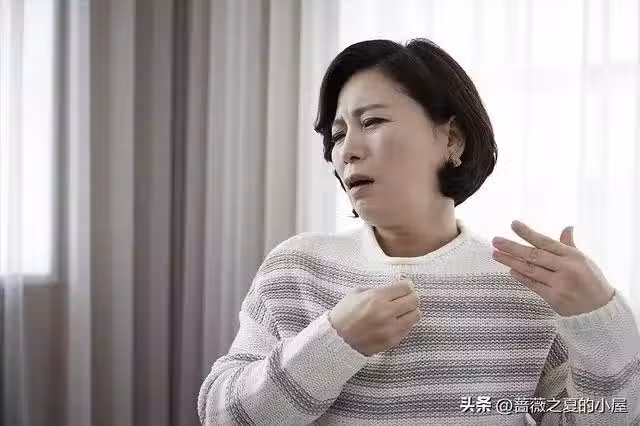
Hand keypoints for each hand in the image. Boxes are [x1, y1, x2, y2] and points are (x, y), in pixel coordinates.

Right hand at [328, 279, 420, 355]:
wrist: (336, 340)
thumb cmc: (344, 314)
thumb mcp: (356, 294)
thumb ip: (377, 290)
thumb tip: (395, 289)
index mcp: (376, 297)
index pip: (405, 287)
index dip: (407, 285)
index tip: (405, 286)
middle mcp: (386, 312)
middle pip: (414, 300)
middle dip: (412, 296)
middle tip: (406, 297)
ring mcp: (390, 328)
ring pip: (416, 315)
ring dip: (411, 310)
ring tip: (403, 310)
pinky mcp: (392, 341)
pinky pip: (409, 329)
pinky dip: (405, 323)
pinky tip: (397, 321)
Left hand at [491, 220, 614, 316]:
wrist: (600, 309)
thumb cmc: (590, 281)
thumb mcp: (584, 260)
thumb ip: (569, 245)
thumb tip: (567, 227)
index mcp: (573, 256)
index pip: (546, 241)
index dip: (528, 233)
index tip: (513, 224)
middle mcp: (566, 268)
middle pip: (534, 255)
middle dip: (512, 247)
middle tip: (495, 240)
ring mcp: (559, 284)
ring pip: (530, 270)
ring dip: (510, 261)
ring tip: (496, 254)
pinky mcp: (554, 298)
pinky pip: (533, 285)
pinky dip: (521, 277)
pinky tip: (510, 270)